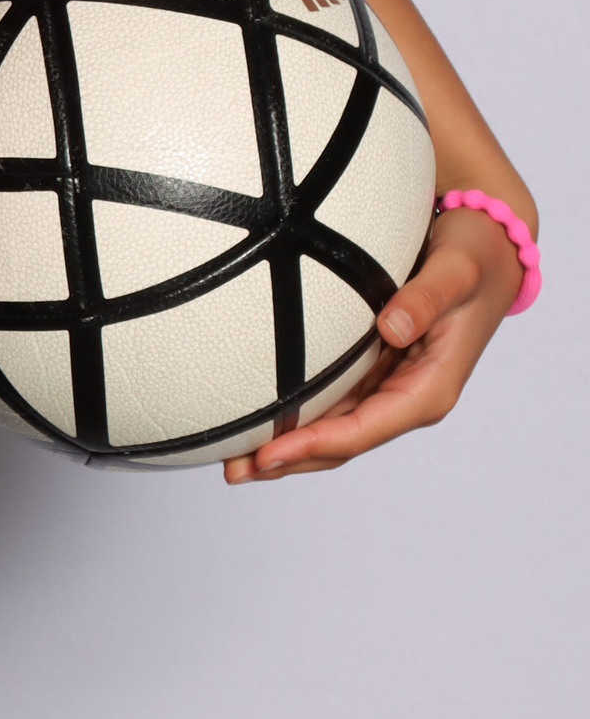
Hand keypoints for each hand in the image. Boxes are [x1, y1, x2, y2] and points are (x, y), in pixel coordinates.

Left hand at [224, 205, 524, 482]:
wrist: (487, 248)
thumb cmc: (474, 257)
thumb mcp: (457, 271)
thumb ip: (426, 298)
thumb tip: (391, 327)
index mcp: (430, 388)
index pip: (365, 429)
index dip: (316, 445)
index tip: (269, 454)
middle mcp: (407, 395)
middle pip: (341, 442)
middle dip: (288, 459)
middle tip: (232, 470)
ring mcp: (388, 384)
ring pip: (332, 427)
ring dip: (285, 444)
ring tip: (231, 458)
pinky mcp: (373, 366)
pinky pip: (331, 398)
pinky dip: (296, 413)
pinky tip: (258, 414)